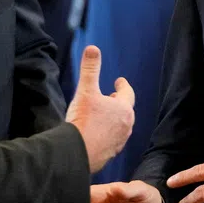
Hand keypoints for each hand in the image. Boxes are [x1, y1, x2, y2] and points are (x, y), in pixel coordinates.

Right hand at [66, 45, 134, 172]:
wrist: (77, 154)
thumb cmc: (84, 121)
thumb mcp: (86, 91)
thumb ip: (90, 69)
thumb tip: (93, 48)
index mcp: (124, 109)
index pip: (127, 93)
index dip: (122, 86)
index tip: (119, 81)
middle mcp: (126, 126)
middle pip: (125, 110)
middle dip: (118, 102)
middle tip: (111, 97)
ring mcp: (119, 141)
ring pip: (120, 126)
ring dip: (113, 119)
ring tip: (104, 115)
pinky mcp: (110, 154)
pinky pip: (112, 140)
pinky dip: (107, 133)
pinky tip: (97, 134)